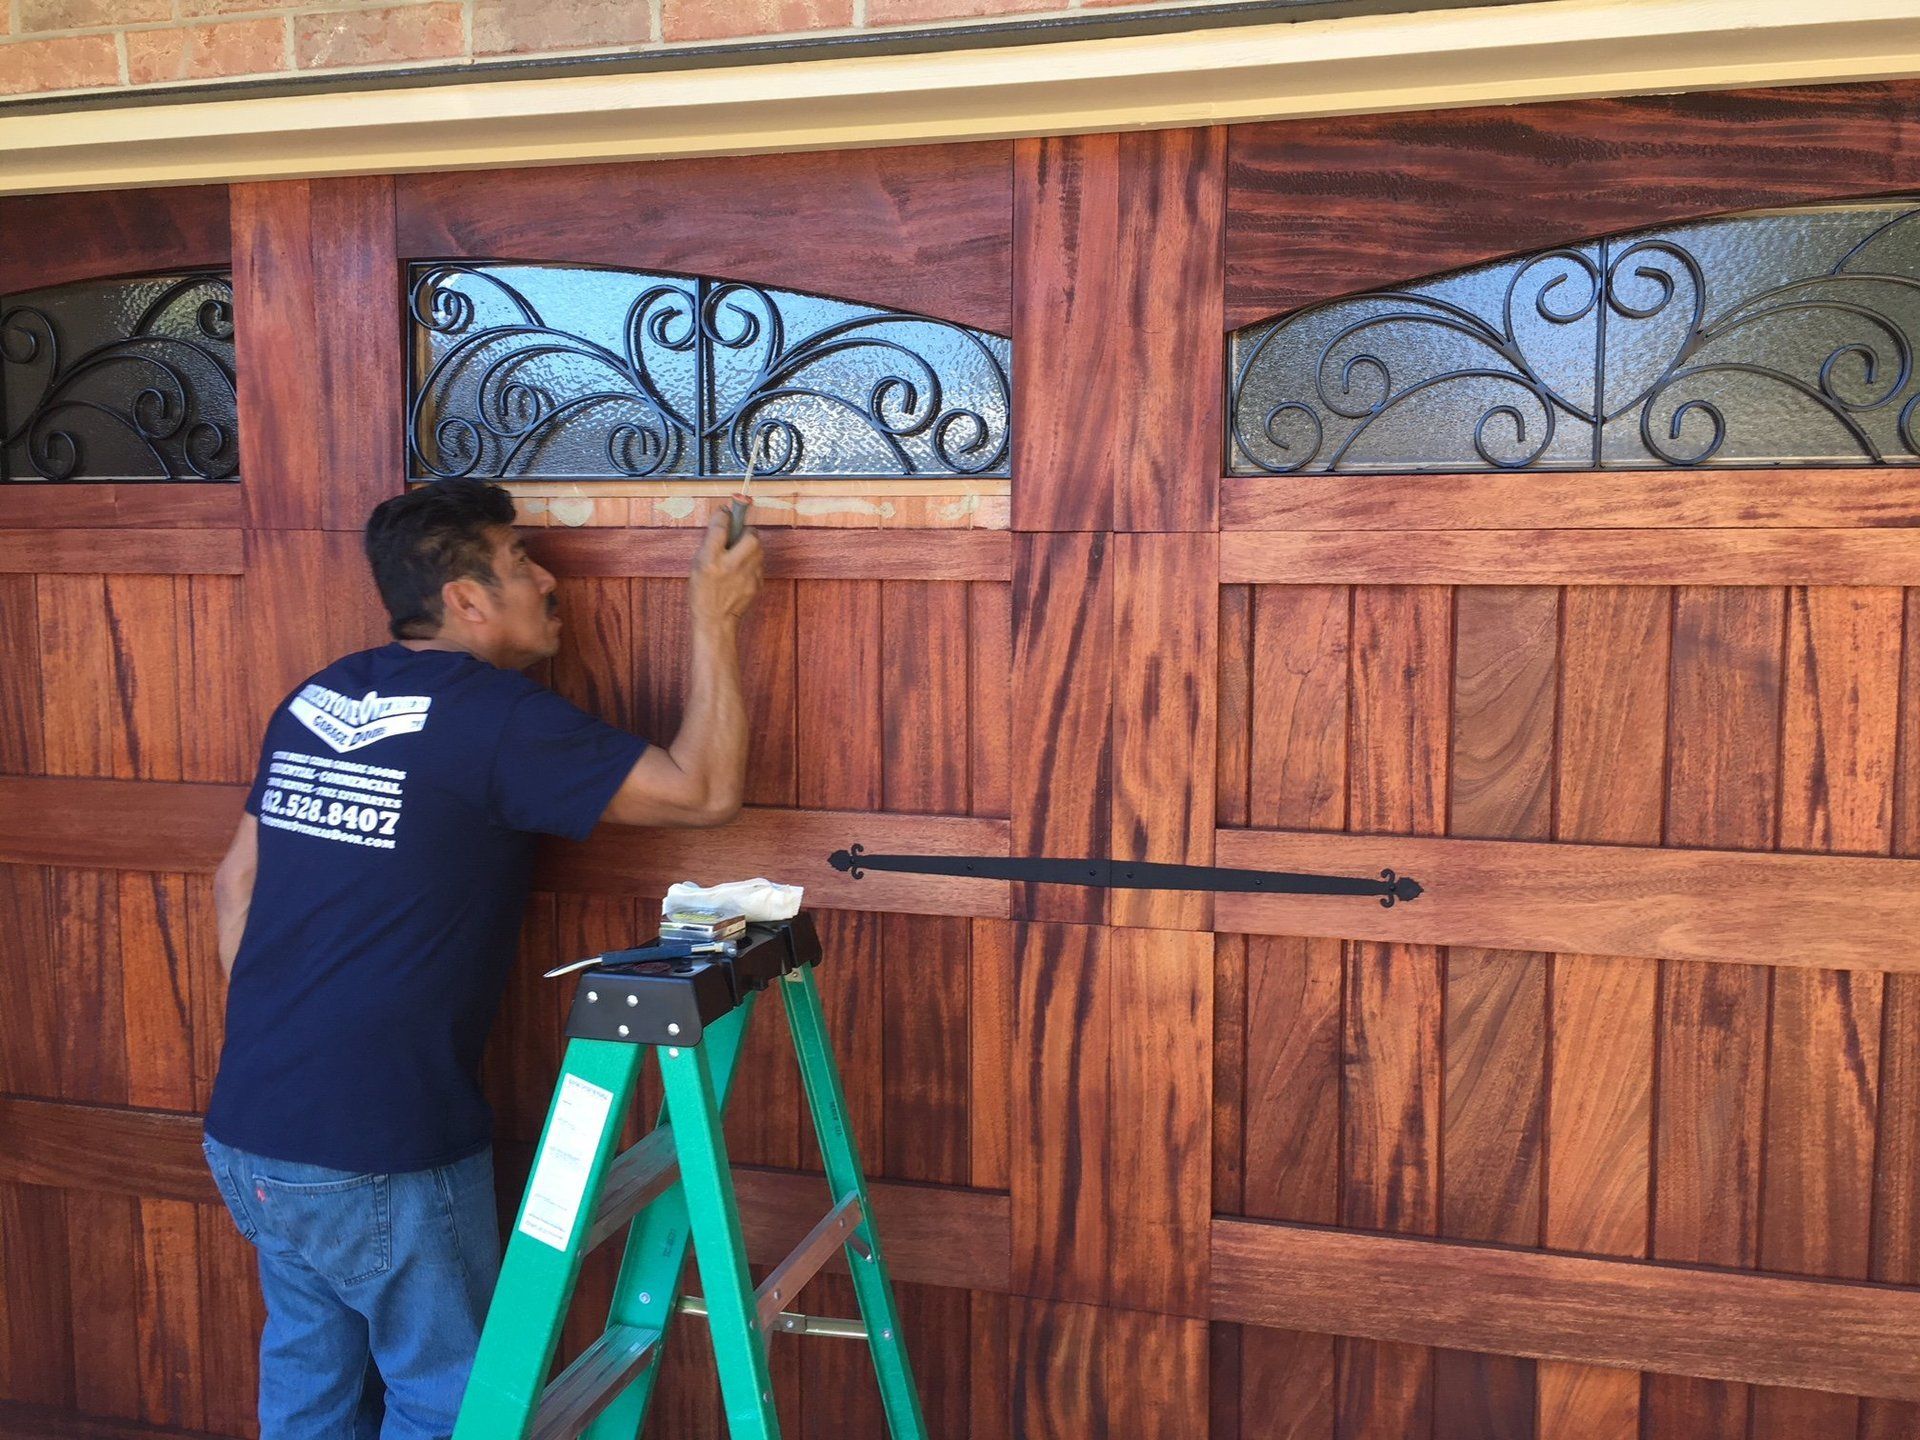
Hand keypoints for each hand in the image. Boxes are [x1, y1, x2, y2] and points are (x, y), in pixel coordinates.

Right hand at [689, 512, 763, 627]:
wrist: (716, 620)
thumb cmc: (703, 591)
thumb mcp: (698, 564)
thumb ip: (710, 542)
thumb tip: (723, 519)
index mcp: (710, 560)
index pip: (721, 527)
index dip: (724, 515)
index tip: (726, 511)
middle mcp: (730, 566)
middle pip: (751, 535)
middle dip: (746, 531)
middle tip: (738, 534)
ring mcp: (747, 576)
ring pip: (759, 548)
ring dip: (751, 545)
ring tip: (740, 552)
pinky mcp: (757, 583)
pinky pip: (759, 563)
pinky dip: (752, 561)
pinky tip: (742, 569)